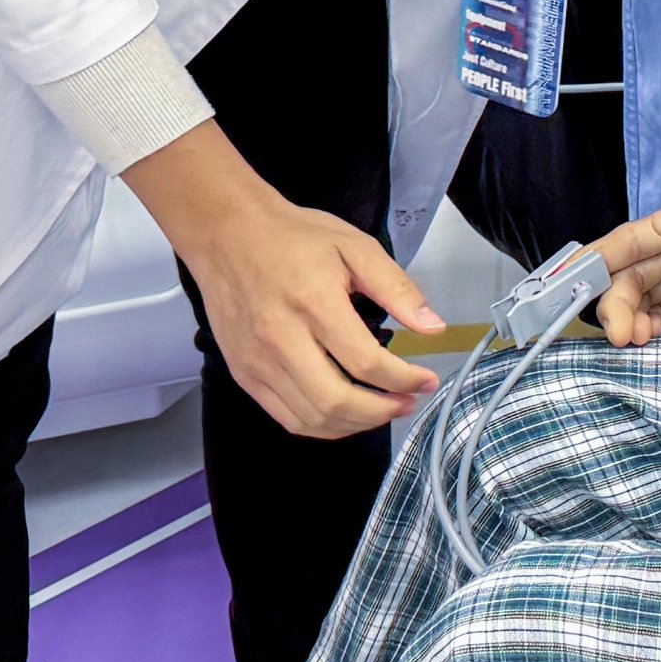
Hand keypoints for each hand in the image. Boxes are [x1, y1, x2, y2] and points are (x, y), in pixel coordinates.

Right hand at [126, 123, 441, 436]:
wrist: (227, 235)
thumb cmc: (292, 238)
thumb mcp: (355, 247)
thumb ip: (396, 288)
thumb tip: (433, 327)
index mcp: (314, 303)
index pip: (366, 362)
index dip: (404, 380)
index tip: (427, 380)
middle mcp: (281, 339)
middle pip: (337, 401)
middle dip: (383, 412)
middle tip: (409, 402)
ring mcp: (258, 362)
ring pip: (311, 418)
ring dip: (356, 425)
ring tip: (383, 410)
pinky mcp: (244, 373)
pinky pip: (286, 417)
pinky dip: (322, 426)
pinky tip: (346, 415)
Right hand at [594, 190, 660, 343]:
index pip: (631, 239)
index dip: (598, 260)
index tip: (572, 285)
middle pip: (629, 273)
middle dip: (616, 302)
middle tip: (622, 336)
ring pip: (641, 296)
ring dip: (630, 318)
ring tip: (636, 342)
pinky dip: (649, 327)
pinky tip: (649, 342)